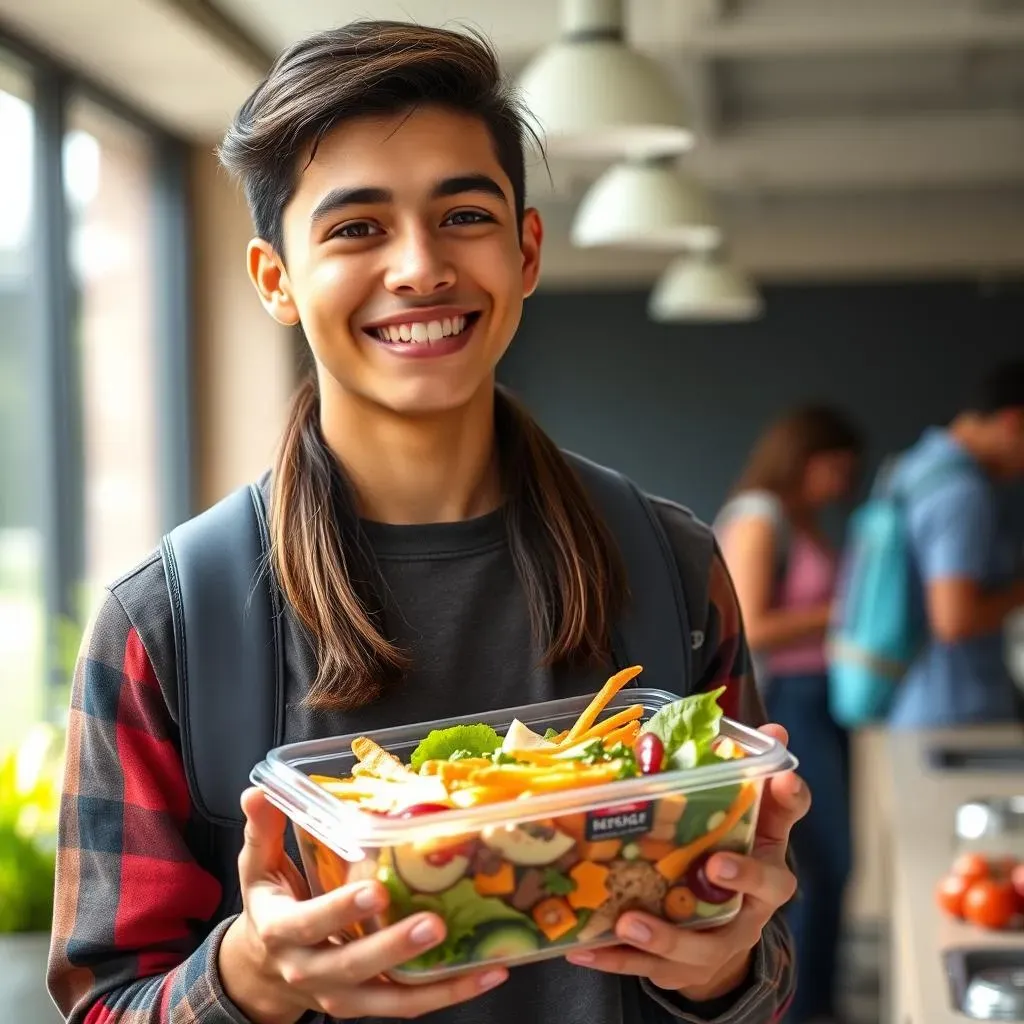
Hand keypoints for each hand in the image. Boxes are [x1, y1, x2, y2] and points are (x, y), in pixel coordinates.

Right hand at [218, 788, 507, 1022]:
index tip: (374, 890)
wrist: (262, 972)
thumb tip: (258, 791)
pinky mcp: (369, 1004)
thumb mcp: (257, 869)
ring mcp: (342, 995)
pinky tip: (490, 972)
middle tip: (434, 924)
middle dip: (394, 947)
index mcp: (283, 931)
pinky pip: (410, 1005)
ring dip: (436, 984)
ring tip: (480, 961)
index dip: (340, 910)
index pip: (309, 924)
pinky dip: (450, 993)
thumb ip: (263, 831)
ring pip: (388, 998)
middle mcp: (311, 970)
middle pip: (353, 966)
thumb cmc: (270, 907)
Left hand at [566, 724, 807, 1002]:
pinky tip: (582, 950)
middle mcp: (751, 905)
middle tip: (714, 865)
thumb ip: (742, 777)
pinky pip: (648, 969)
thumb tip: (771, 728)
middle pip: (759, 894)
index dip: (787, 803)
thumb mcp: (736, 821)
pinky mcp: (683, 969)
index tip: (780, 781)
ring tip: (630, 922)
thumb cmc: (724, 861)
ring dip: (665, 937)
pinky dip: (614, 960)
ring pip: (701, 946)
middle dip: (741, 879)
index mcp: (764, 859)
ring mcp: (719, 941)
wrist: (719, 939)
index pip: (786, 825)